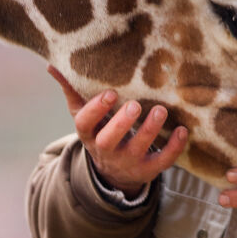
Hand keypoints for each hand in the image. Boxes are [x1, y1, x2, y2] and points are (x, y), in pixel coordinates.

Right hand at [48, 66, 187, 197]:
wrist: (115, 172)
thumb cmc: (100, 132)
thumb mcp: (84, 115)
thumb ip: (73, 91)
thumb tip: (52, 65)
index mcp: (89, 133)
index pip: (85, 123)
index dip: (96, 109)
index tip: (111, 93)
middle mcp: (106, 150)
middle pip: (108, 139)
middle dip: (121, 122)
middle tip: (136, 105)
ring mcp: (128, 161)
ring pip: (137, 149)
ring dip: (150, 130)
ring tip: (162, 110)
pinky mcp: (148, 169)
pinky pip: (162, 161)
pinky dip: (174, 147)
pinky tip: (183, 130)